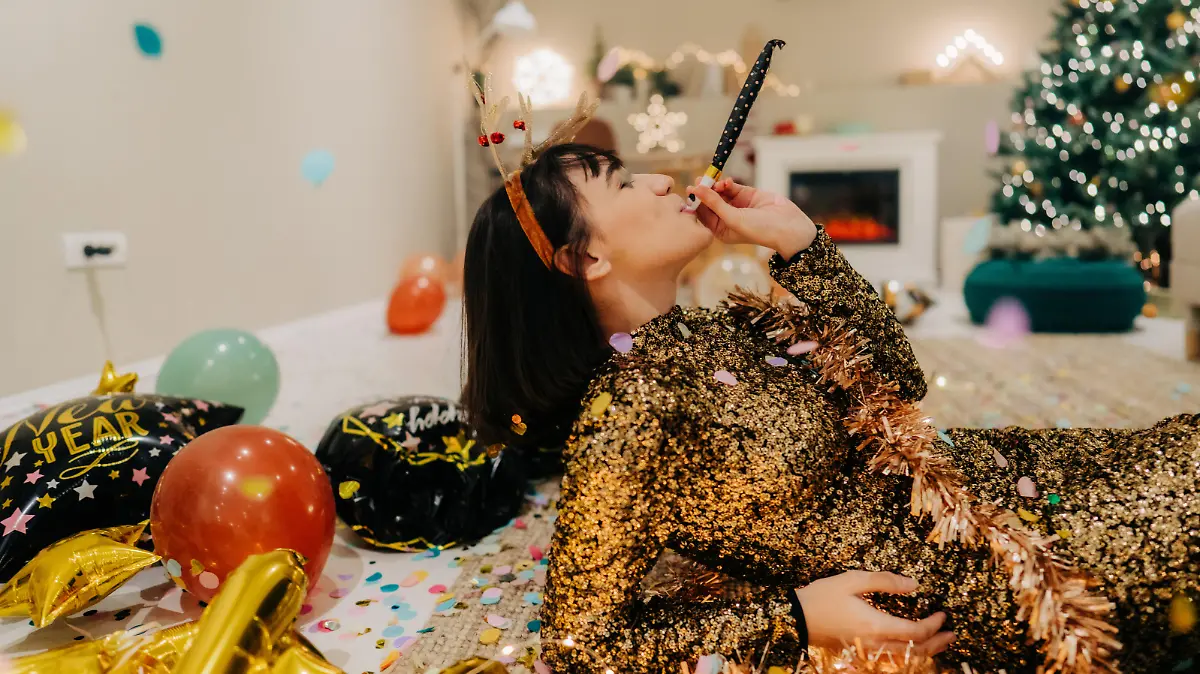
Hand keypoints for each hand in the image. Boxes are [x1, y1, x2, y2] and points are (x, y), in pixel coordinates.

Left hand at [687, 178, 816, 258]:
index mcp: (720, 230)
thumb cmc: (759, 229)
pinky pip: (732, 187)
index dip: (697, 201)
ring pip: (720, 192)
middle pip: (710, 201)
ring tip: (716, 180)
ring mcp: (736, 206)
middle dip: (705, 190)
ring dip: (716, 185)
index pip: (703, 214)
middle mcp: (726, 218)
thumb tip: (696, 189)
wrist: (788, 226)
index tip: (690, 189)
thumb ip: (714, 203)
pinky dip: (727, 183)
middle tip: (700, 179)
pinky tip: (726, 181)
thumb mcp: (733, 218)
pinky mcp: (746, 195)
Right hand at [795, 571, 954, 655]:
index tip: (942, 613)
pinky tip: (910, 651)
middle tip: (951, 634)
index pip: (916, 631)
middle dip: (937, 643)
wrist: (795, 618)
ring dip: (926, 653)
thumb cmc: (822, 597)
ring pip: (905, 660)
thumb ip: (885, 581)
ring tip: (938, 645)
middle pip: (916, 651)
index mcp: (877, 625)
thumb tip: (914, 584)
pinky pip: (891, 662)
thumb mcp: (853, 580)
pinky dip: (907, 658)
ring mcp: (867, 652)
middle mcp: (875, 643)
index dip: (934, 624)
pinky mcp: (859, 653)